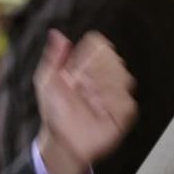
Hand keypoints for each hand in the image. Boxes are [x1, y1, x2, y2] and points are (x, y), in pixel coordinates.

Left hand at [35, 30, 135, 173]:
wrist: (61, 139)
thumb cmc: (54, 111)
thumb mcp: (46, 81)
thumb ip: (53, 57)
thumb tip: (56, 34)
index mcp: (87, 67)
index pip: (100, 46)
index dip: (93, 51)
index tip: (81, 62)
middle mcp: (104, 78)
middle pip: (113, 58)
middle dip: (97, 70)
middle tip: (82, 83)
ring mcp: (115, 95)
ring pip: (123, 77)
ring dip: (103, 86)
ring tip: (89, 97)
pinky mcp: (123, 114)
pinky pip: (127, 101)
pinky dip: (112, 103)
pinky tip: (99, 108)